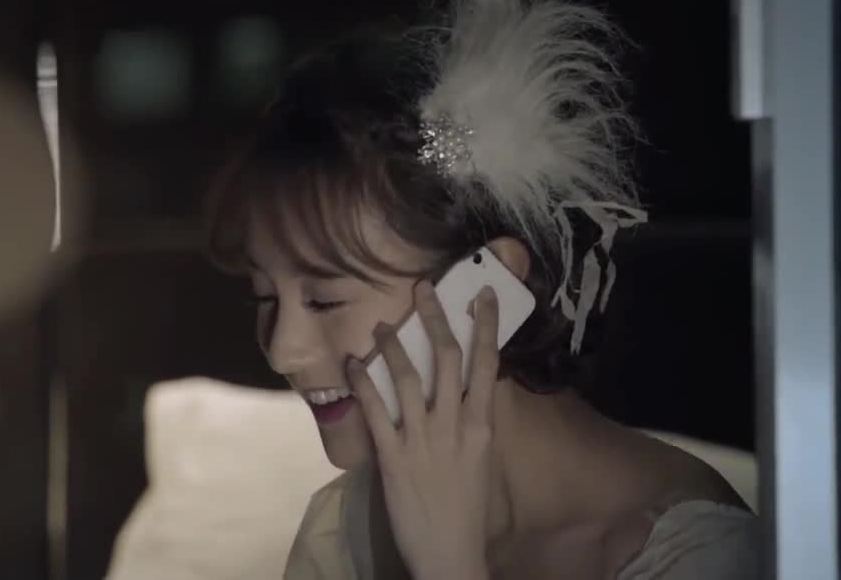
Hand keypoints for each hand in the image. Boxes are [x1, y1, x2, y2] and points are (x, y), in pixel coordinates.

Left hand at [347, 281, 498, 579]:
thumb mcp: (482, 459)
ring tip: (383, 324)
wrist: (451, 552)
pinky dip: (364, 383)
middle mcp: (455, 425)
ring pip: (409, 377)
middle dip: (435, 317)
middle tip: (424, 287)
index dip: (484, 324)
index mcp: (483, 425)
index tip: (480, 294)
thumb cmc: (469, 509)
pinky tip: (353, 363)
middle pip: (447, 358)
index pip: (487, 364)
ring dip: (395, 345)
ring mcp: (422, 439)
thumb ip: (474, 423)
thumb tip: (466, 391)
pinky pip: (376, 412)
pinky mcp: (393, 457)